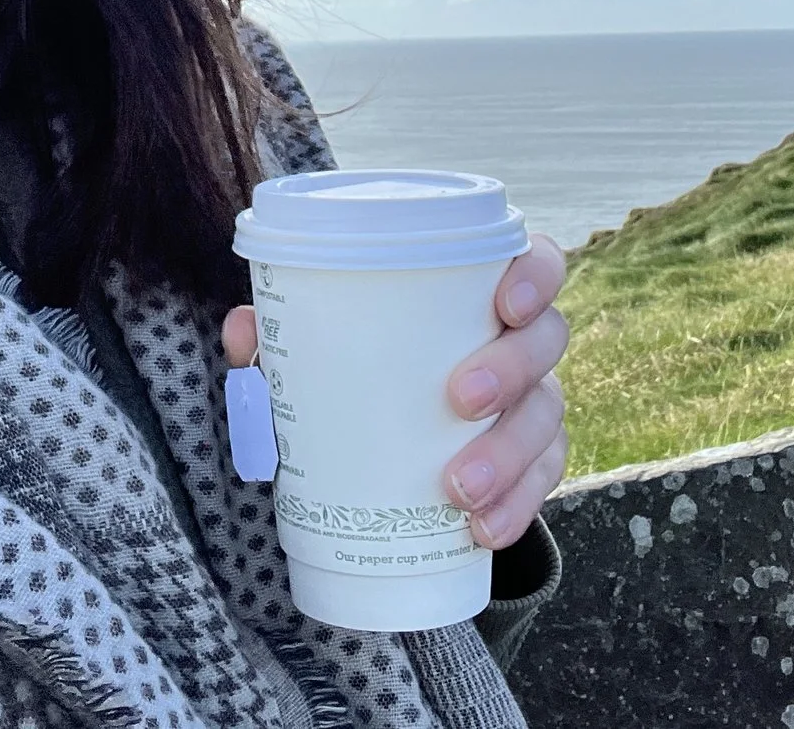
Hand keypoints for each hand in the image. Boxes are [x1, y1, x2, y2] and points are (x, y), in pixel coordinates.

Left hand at [219, 233, 569, 550]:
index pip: (537, 263)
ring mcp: (533, 402)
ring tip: (459, 490)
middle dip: (511, 368)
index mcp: (482, 293)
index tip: (503, 302)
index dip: (534, 276)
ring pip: (547, 415)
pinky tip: (481, 530)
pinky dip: (516, 507)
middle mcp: (521, 341)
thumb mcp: (330, 345)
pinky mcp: (534, 461)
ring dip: (509, 453)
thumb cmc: (369, 364)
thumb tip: (246, 330)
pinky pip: (543, 480)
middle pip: (547, 339)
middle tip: (459, 400)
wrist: (391, 439)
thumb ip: (287, 333)